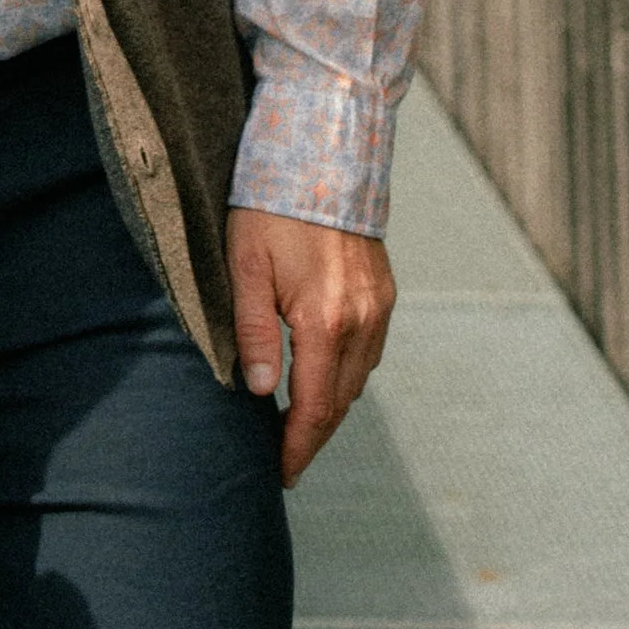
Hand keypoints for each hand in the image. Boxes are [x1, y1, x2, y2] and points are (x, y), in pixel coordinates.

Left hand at [226, 206, 394, 485]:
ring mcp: (378, 307)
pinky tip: (324, 376)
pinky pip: (369, 351)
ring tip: (299, 425)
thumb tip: (260, 392)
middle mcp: (361, 321)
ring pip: (357, 379)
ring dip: (331, 406)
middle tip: (288, 462)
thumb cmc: (271, 207)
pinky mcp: (383, 292)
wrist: (322, 153)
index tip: (282, 475)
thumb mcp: (244, 266)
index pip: (313, 407)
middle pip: (340, 402)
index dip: (297, 446)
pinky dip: (347, 374)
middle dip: (314, 437)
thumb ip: (252, 331)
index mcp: (324, 322)